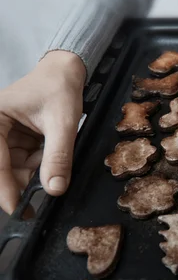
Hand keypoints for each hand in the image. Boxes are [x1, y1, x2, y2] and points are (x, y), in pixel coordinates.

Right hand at [0, 51, 84, 213]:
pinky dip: (42, 167)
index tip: (17, 208)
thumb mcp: (62, 122)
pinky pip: (27, 163)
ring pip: (16, 169)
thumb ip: (58, 156)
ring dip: (35, 175)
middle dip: (22, 183)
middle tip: (38, 202)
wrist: (68, 72)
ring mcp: (5, 137)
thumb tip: (54, 188)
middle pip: (2, 168)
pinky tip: (54, 162)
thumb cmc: (59, 87)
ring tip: (54, 170)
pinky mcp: (18, 142)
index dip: (5, 187)